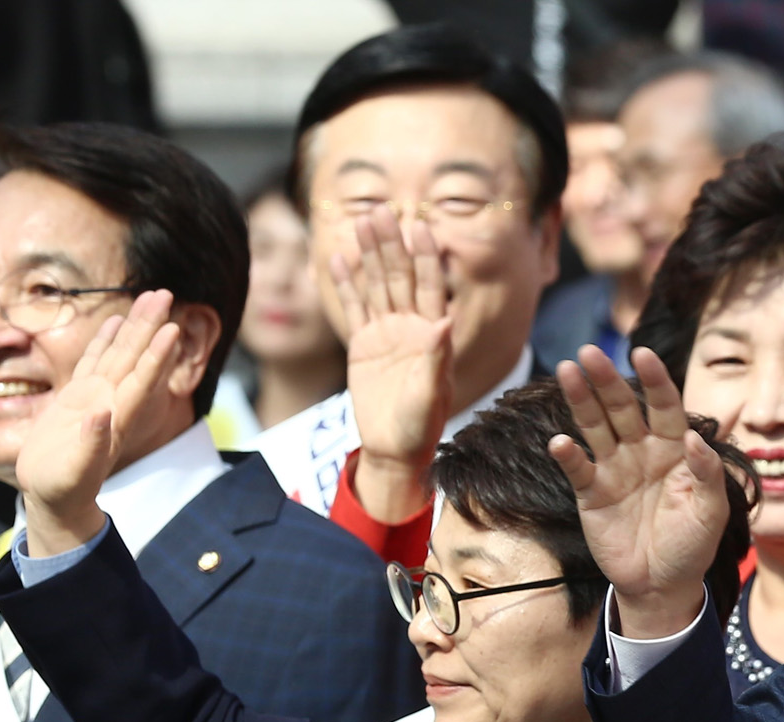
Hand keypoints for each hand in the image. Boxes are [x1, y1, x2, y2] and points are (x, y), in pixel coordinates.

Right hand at [15, 290, 184, 555]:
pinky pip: (94, 362)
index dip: (156, 355)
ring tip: (149, 298)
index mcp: (116, 417)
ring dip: (133, 327)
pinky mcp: (77, 399)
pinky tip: (113, 324)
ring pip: (118, 354)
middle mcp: (112, 402)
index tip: (171, 329)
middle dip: (150, 326)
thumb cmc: (64, 489)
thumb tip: (100, 414)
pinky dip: (104, 342)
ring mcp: (96, 398)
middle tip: (165, 294)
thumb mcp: (75, 472)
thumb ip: (90, 445)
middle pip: (135, 357)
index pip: (142, 380)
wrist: (54, 498)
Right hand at [329, 210, 453, 484]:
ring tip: (362, 220)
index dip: (425, 257)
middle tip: (382, 210)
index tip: (419, 226)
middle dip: (393, 244)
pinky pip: (353, 307)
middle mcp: (411, 327)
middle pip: (400, 277)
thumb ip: (437, 358)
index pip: (430, 286)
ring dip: (370, 254)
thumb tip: (447, 319)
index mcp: (433, 334)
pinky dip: (345, 283)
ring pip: (377, 285)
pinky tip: (336, 257)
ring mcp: (386, 333)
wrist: (394, 448)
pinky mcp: (363, 344)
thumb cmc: (419, 427)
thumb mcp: (431, 395)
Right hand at [549, 346, 729, 637]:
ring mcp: (614, 469)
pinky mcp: (591, 493)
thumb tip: (695, 436)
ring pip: (595, 426)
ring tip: (566, 371)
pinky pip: (578, 468)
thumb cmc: (692, 545)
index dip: (654, 380)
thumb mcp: (712, 511)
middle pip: (622, 407)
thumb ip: (707, 472)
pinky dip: (568, 455)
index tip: (643, 354)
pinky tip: (561, 442)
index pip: (664, 405)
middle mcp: (642, 451)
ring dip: (581, 400)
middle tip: (589, 352)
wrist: (663, 585)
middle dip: (607, 379)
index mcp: (675, 448)